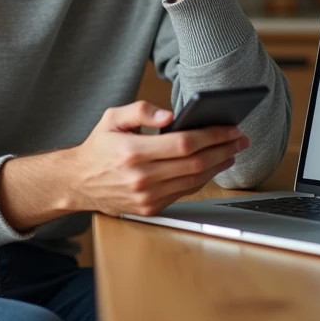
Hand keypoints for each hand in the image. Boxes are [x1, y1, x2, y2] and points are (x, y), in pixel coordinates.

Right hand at [67, 100, 249, 217]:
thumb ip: (140, 111)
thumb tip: (170, 115)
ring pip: (194, 181)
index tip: (230, 128)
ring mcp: (147, 197)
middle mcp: (141, 178)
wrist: (78, 183)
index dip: (212, 135)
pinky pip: (184, 192)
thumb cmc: (99, 147)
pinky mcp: (150, 209)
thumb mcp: (112, 118)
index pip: (184, 144)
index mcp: (132, 153)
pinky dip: (203, 179)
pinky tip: (212, 166)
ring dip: (218, 166)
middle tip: (240, 139)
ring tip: (232, 151)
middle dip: (224, 150)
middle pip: (195, 164)